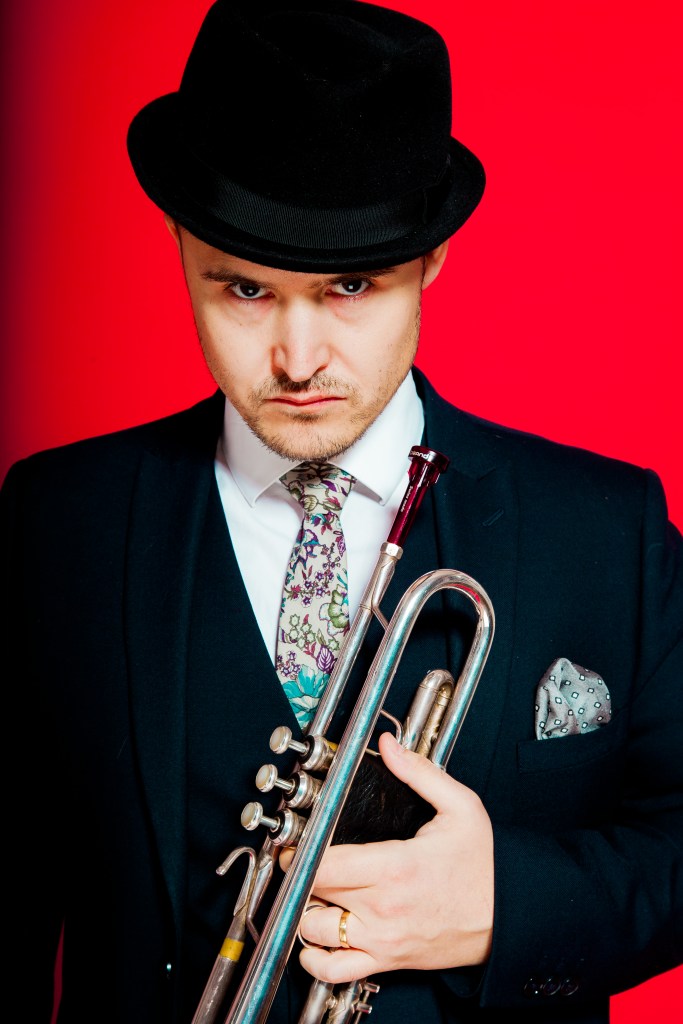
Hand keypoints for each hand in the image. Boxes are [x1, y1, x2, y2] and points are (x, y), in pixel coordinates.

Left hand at [289, 731, 493, 984]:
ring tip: (313, 891)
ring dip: (305, 910)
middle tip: (302, 857)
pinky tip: (316, 938)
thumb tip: (389, 745)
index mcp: (396, 867)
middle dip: (301, 872)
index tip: (298, 841)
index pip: (324, 863)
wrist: (509, 915)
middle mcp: (383, 908)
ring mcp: (382, 939)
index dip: (301, 851)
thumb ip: (418, 773)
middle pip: (313, 891)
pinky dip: (315, 958)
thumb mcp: (460, 806)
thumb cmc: (485, 865)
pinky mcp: (387, 960)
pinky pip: (335, 971)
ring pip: (314, 931)